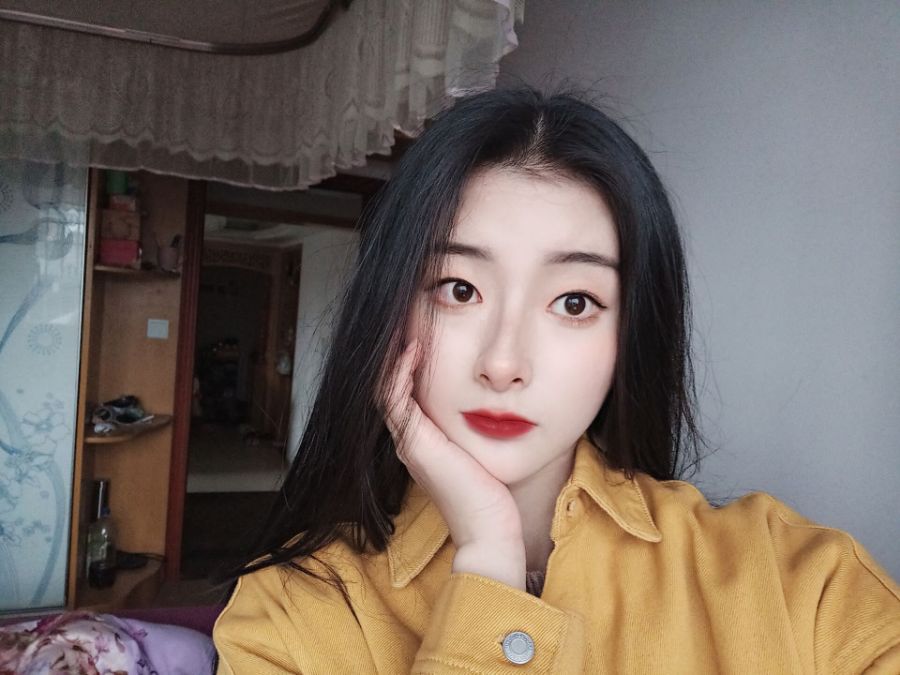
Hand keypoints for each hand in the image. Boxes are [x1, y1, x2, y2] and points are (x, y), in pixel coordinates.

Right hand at [383, 340, 525, 587]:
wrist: (491, 531)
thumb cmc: (495, 495)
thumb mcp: (484, 450)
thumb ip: (481, 427)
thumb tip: (500, 400)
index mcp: (424, 440)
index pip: (405, 389)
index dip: (407, 359)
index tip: (422, 328)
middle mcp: (410, 440)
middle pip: (390, 384)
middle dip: (396, 349)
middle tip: (407, 316)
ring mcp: (408, 442)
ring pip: (385, 386)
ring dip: (394, 353)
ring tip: (406, 323)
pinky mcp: (414, 444)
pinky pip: (395, 399)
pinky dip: (400, 371)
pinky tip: (414, 348)